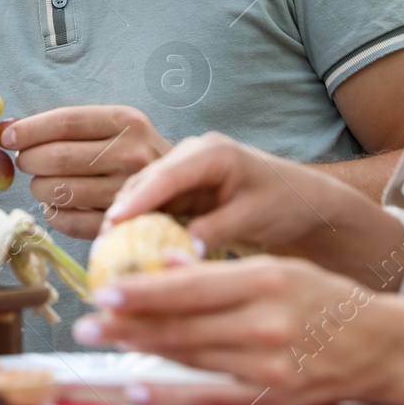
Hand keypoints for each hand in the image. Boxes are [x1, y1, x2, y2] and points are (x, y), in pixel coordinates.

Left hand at [0, 106, 170, 238]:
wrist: (184, 190)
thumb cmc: (134, 154)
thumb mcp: (114, 127)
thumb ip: (66, 126)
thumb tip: (8, 127)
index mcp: (127, 122)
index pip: (66, 122)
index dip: (29, 129)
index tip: (6, 136)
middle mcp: (132, 155)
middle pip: (56, 157)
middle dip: (29, 160)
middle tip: (26, 162)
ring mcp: (128, 193)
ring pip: (58, 191)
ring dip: (39, 188)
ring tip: (44, 183)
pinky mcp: (121, 226)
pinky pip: (69, 222)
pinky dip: (54, 214)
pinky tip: (58, 205)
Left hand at [73, 256, 403, 404]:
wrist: (385, 347)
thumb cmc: (325, 298)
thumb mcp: (279, 268)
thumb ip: (223, 272)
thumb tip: (166, 263)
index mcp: (267, 281)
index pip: (192, 287)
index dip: (143, 292)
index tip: (104, 291)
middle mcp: (267, 324)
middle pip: (183, 327)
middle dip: (128, 327)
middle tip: (85, 325)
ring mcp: (270, 367)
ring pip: (191, 360)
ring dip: (141, 355)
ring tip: (103, 348)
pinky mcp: (273, 397)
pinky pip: (212, 396)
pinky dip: (173, 394)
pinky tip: (140, 389)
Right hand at [104, 132, 358, 257]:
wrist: (301, 200)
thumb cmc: (285, 202)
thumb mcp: (254, 216)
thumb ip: (216, 229)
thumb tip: (180, 252)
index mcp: (213, 152)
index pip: (168, 174)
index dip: (140, 198)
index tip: (116, 220)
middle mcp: (193, 154)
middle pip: (149, 179)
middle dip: (124, 209)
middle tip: (102, 242)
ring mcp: (185, 170)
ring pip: (145, 191)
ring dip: (127, 217)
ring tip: (106, 247)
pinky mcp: (182, 189)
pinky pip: (154, 204)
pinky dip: (140, 223)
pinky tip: (124, 244)